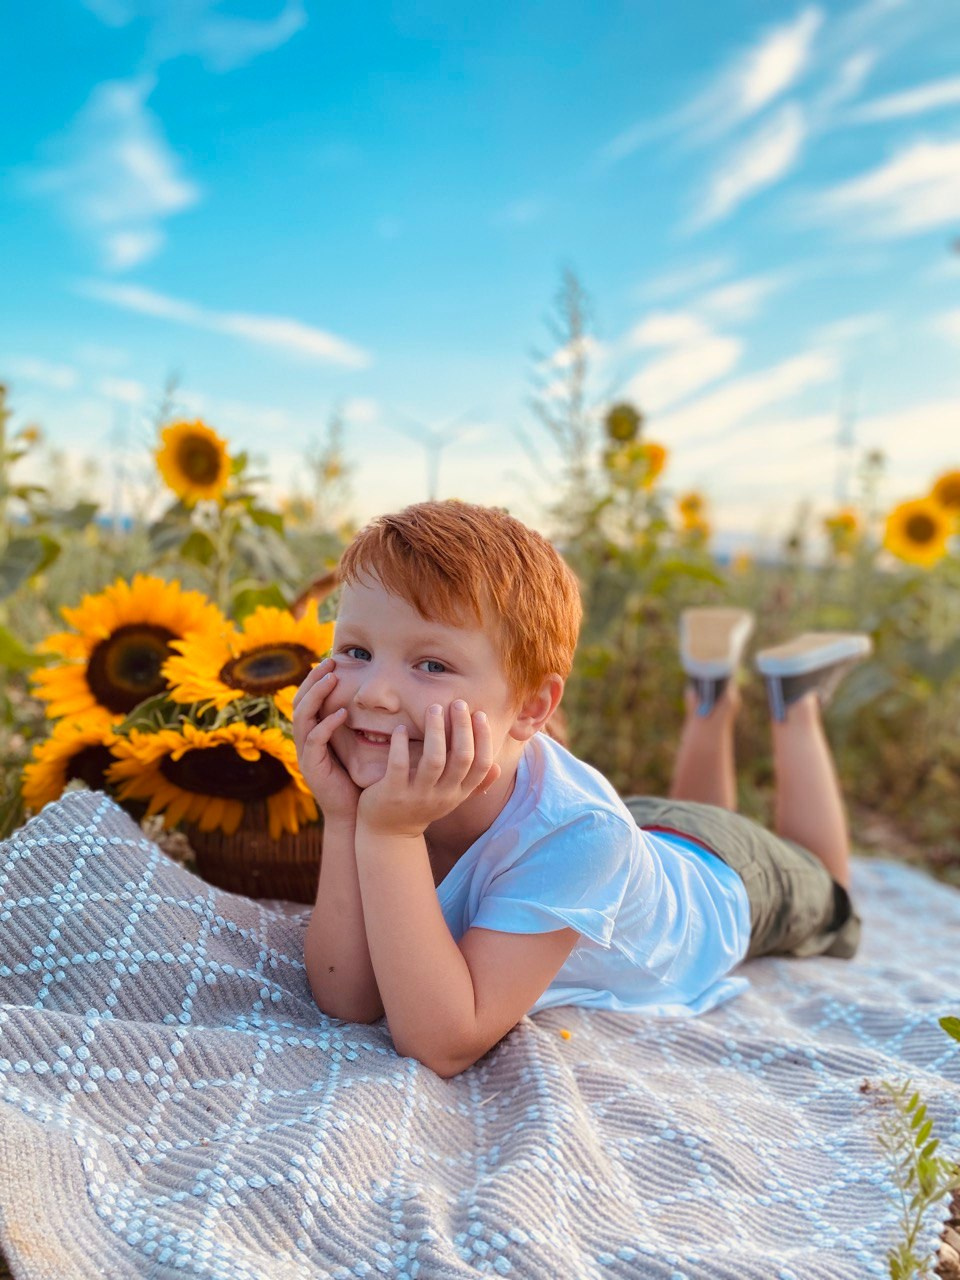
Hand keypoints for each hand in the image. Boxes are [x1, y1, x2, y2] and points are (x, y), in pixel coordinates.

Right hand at [292, 658, 359, 820]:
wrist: (354, 813)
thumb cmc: (359, 778)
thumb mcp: (358, 744)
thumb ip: (360, 723)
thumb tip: (382, 697)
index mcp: (313, 732)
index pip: (308, 698)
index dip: (316, 678)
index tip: (333, 660)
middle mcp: (304, 740)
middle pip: (299, 701)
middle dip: (313, 679)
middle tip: (330, 662)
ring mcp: (305, 753)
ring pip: (302, 716)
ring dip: (317, 695)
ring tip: (332, 679)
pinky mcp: (312, 766)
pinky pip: (315, 739)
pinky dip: (326, 724)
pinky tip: (342, 713)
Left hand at [357, 699, 500, 838]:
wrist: (388, 834)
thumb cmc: (421, 806)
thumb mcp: (450, 798)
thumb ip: (473, 784)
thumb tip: (498, 768)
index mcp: (458, 793)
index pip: (481, 765)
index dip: (484, 738)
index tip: (479, 713)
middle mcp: (442, 795)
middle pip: (461, 758)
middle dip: (462, 727)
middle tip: (458, 703)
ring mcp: (418, 795)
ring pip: (434, 760)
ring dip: (436, 731)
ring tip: (433, 708)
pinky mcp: (393, 794)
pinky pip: (400, 765)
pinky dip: (401, 744)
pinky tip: (400, 729)